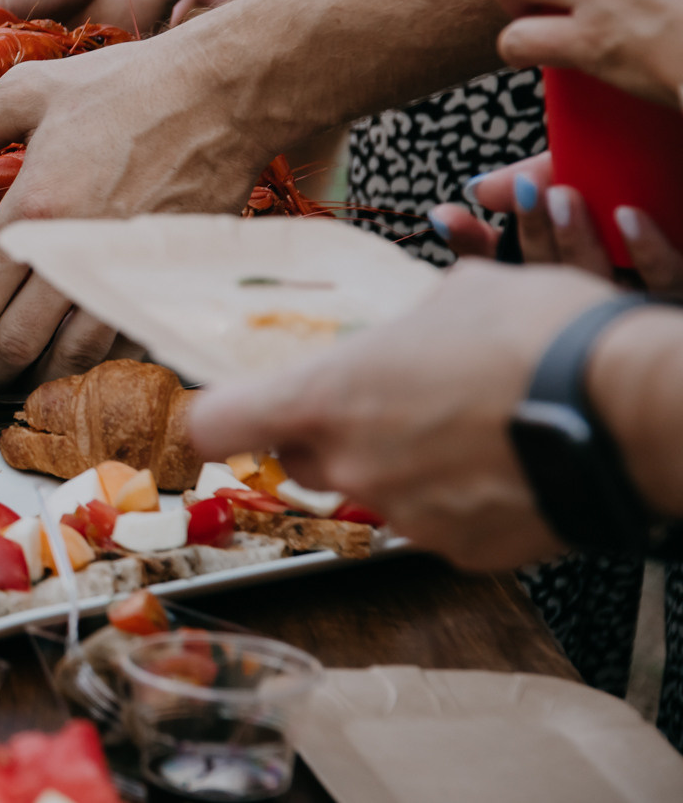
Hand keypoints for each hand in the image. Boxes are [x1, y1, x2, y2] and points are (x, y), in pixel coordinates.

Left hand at [0, 33, 274, 392]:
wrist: (221, 95)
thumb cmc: (124, 88)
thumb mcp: (26, 91)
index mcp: (34, 209)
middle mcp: (75, 251)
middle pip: (15, 345)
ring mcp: (123, 272)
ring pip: (70, 359)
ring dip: (34, 380)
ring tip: (14, 379)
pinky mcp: (165, 280)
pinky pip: (122, 347)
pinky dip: (93, 367)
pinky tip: (73, 362)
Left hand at [192, 260, 619, 570]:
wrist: (629, 407)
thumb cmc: (539, 335)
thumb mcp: (457, 296)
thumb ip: (406, 328)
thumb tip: (413, 335)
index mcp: (329, 395)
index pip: (219, 424)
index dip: (218, 416)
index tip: (226, 409)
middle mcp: (354, 463)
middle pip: (301, 461)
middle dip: (326, 436)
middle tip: (380, 404)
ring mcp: (408, 515)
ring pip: (374, 492)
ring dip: (399, 465)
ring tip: (462, 426)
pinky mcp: (464, 551)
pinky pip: (436, 522)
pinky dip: (456, 498)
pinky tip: (499, 462)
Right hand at [430, 151, 682, 295]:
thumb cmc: (651, 225)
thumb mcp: (585, 204)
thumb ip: (530, 194)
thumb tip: (473, 188)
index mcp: (568, 284)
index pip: (510, 268)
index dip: (473, 246)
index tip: (449, 214)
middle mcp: (602, 301)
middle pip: (555, 275)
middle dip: (537, 233)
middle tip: (531, 190)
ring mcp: (644, 303)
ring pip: (602, 283)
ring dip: (580, 242)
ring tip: (569, 196)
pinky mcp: (680, 292)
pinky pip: (667, 282)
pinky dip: (648, 252)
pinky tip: (632, 220)